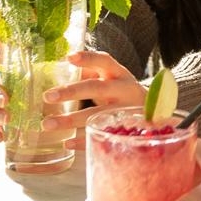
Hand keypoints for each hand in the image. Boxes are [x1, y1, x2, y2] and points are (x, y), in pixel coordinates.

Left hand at [0, 49, 145, 146]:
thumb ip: (90, 72)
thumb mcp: (112, 77)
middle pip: (97, 88)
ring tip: (47, 124)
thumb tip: (57, 68)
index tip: (69, 58)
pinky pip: (100, 134)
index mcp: (118, 73)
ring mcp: (124, 111)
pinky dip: (82, 140)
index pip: (104, 61)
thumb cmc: (121, 91)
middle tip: (47, 96)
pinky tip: (66, 142)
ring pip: (96, 114)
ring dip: (71, 120)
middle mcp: (123, 90)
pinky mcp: (122, 130)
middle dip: (71, 92)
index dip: (88, 59)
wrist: (153, 112)